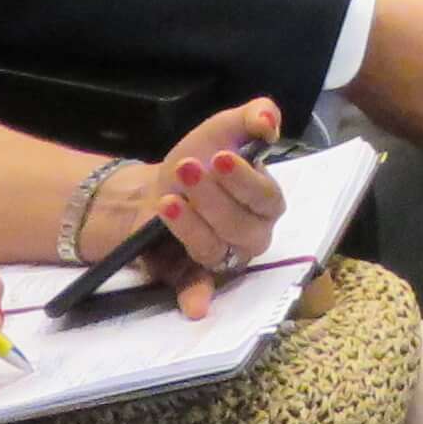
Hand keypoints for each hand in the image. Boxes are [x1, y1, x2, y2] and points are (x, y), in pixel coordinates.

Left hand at [97, 98, 290, 317]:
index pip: (265, 197)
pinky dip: (197, 298)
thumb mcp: (223, 128)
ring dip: (191, 226)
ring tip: (167, 200)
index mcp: (264, 201)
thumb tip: (268, 122)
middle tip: (186, 169)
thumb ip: (253, 116)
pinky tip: (195, 307)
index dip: (244, 180)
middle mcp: (251, 234)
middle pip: (243, 228)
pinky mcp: (194, 275)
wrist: (154, 187)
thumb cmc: (199, 159)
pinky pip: (200, 290)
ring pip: (216, 250)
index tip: (220, 157)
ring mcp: (224, 257)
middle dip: (213, 198)